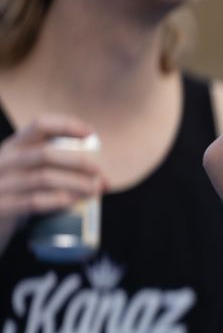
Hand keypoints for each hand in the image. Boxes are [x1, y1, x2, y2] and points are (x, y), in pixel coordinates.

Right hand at [0, 114, 102, 249]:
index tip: (90, 134)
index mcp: (13, 147)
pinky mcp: (1, 207)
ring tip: (94, 190)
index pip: (39, 125)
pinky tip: (73, 201)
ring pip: (43, 178)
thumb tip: (102, 179)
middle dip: (78, 161)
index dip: (67, 125)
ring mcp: (0, 184)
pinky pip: (32, 201)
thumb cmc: (17, 195)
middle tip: (100, 172)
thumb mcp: (26, 173)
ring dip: (74, 183)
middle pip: (45, 153)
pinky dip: (57, 200)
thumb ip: (54, 169)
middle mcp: (3, 161)